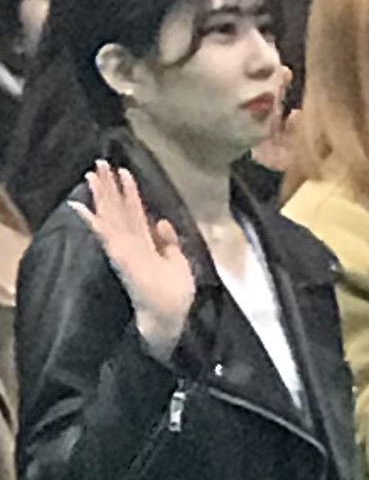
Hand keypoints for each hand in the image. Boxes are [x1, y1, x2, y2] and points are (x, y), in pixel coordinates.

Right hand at [85, 163, 196, 354]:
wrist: (170, 317)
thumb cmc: (175, 295)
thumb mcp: (179, 262)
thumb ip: (169, 243)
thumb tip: (162, 222)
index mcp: (146, 244)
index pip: (135, 213)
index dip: (130, 192)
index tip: (124, 171)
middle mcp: (132, 243)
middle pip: (118, 209)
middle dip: (109, 186)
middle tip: (99, 162)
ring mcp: (123, 249)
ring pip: (110, 216)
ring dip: (100, 195)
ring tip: (91, 173)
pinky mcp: (119, 257)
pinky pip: (103, 235)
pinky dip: (91, 221)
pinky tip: (77, 206)